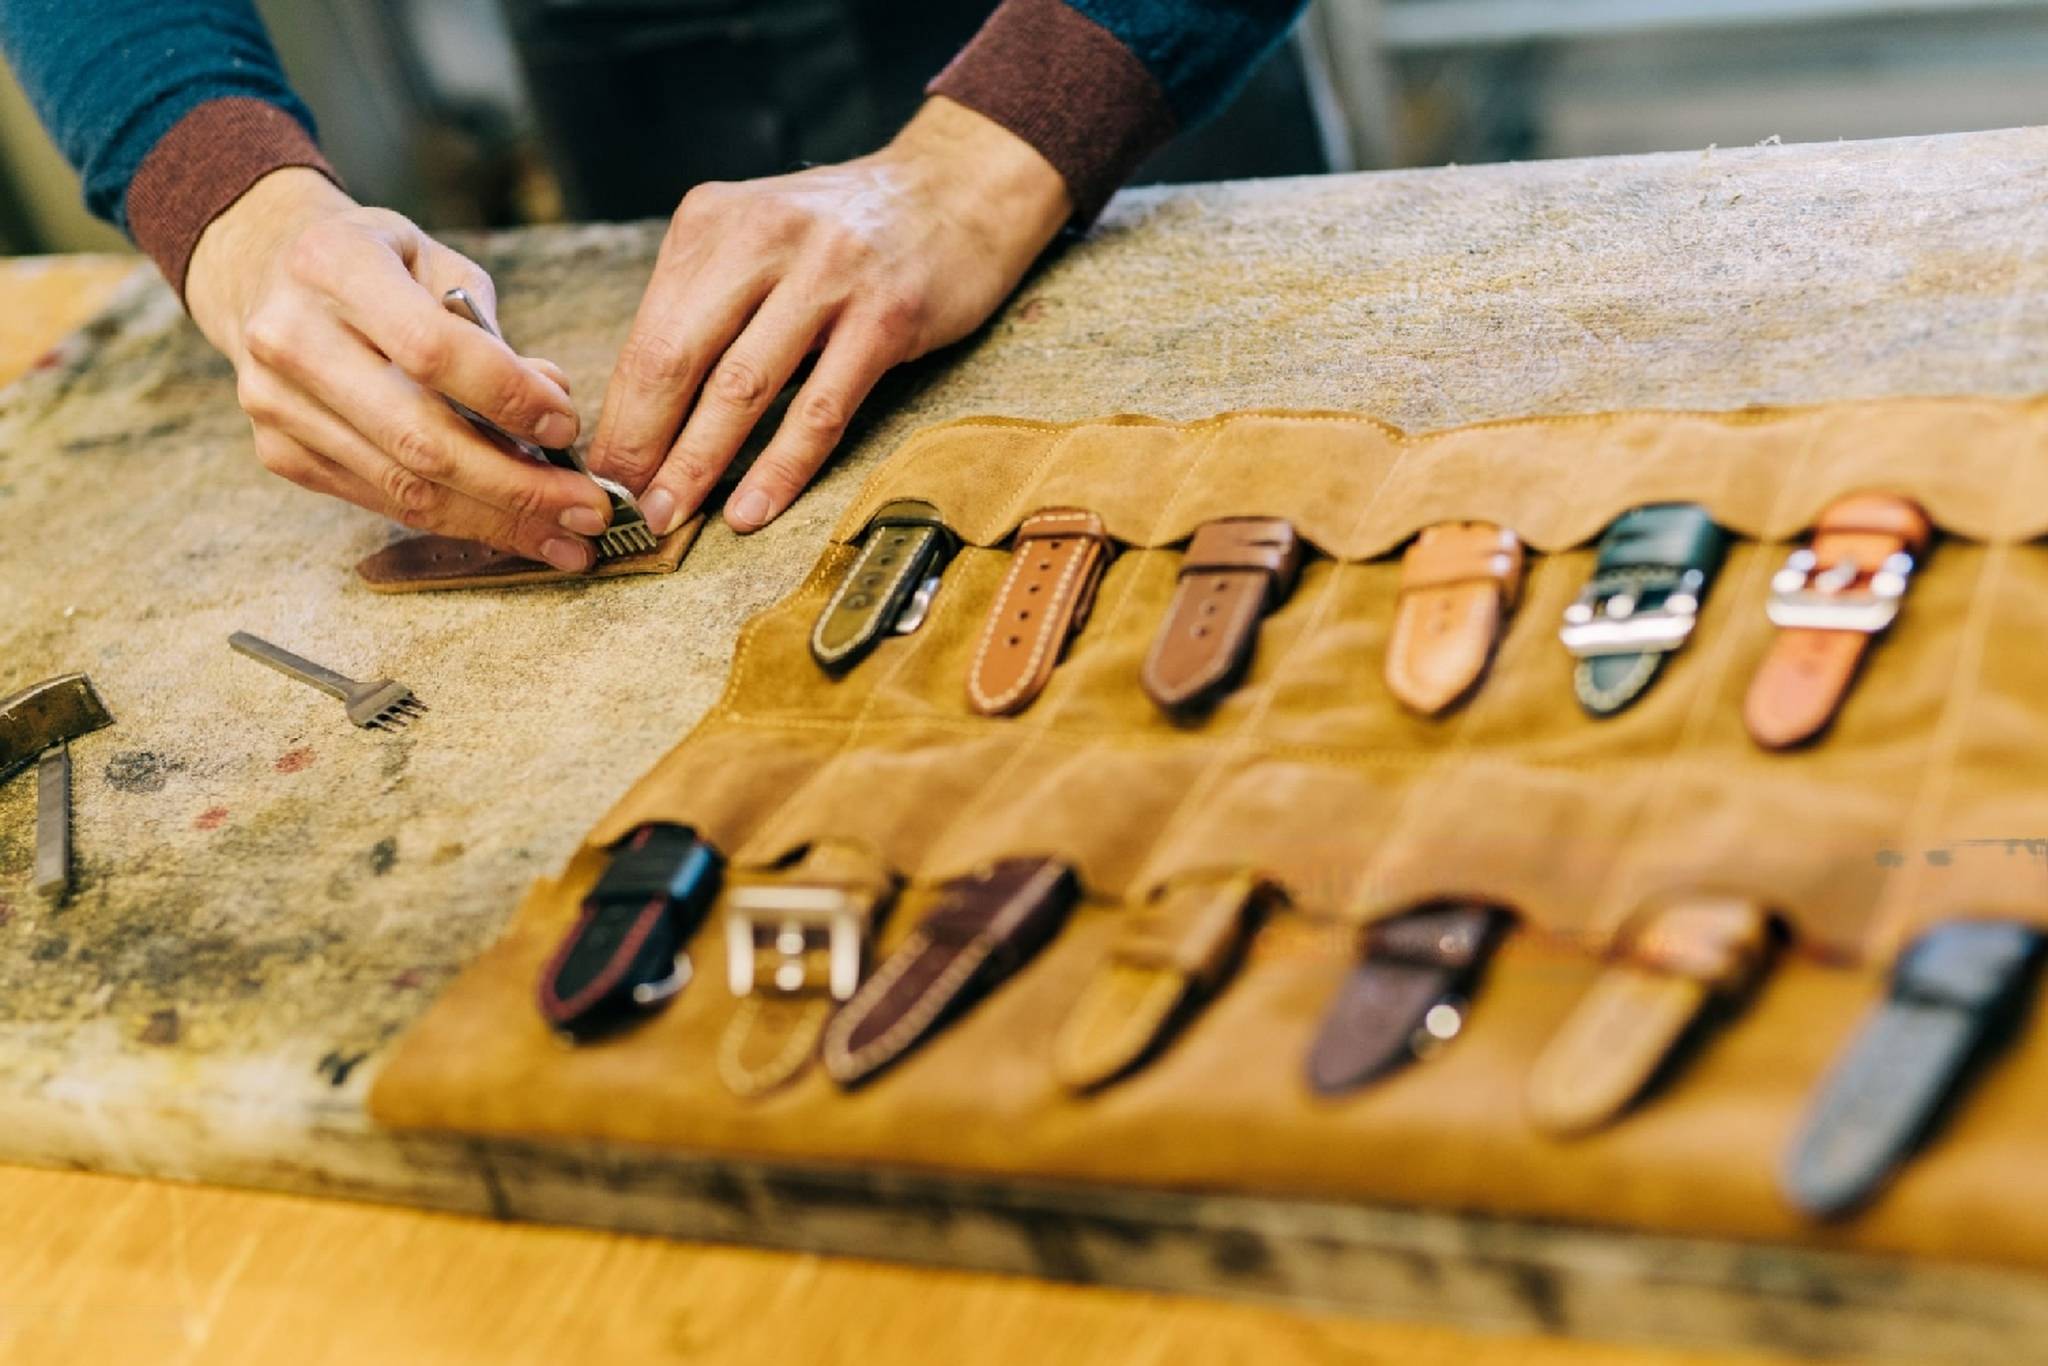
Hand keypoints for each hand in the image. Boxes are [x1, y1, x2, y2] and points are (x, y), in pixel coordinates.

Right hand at [185, 168, 612, 569]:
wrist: (266, 272)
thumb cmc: (378, 265)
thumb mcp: (437, 264)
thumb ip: (492, 334)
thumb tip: (554, 406)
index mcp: (332, 266)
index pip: (430, 350)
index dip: (506, 397)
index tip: (568, 426)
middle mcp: (289, 338)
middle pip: (419, 439)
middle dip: (517, 488)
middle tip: (587, 512)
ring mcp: (276, 404)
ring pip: (404, 489)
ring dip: (497, 522)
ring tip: (566, 540)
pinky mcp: (281, 453)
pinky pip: (384, 502)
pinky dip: (457, 521)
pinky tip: (513, 530)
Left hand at [589, 96, 1070, 534]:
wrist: (955, 189)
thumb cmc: (843, 234)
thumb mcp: (756, 239)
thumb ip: (705, 305)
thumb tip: (646, 415)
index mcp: (713, 221)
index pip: (647, 333)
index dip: (619, 413)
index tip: (603, 473)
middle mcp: (762, 237)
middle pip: (677, 358)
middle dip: (642, 443)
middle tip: (622, 505)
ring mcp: (828, 274)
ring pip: (742, 387)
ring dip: (698, 463)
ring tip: (672, 516)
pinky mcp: (886, 316)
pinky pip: (820, 409)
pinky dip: (780, 467)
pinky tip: (751, 509)